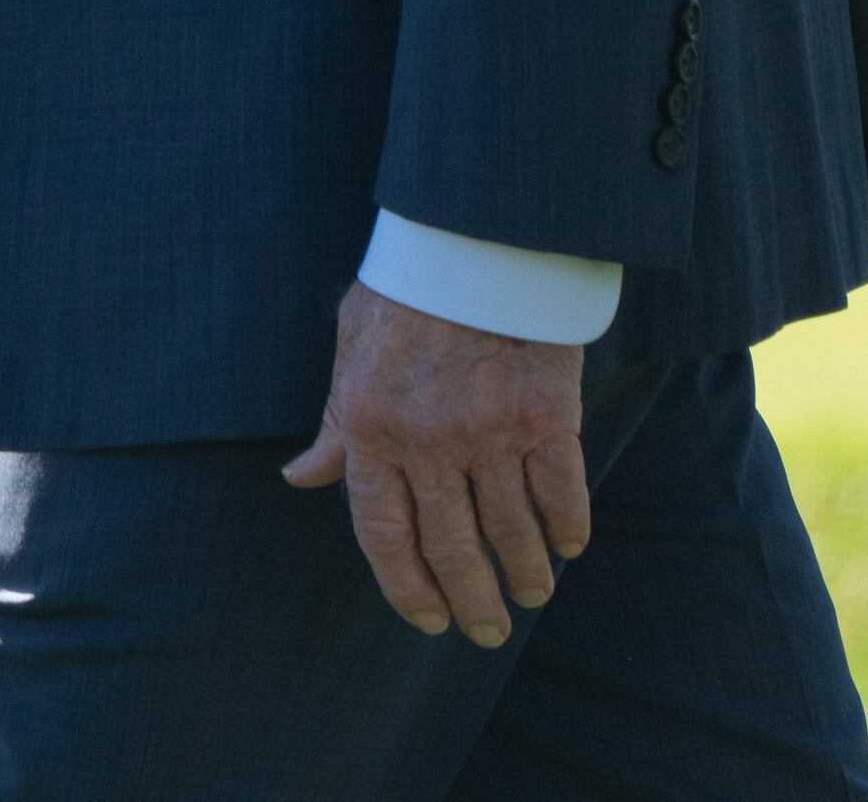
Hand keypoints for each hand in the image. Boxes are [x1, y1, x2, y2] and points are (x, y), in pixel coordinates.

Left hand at [278, 280, 591, 647]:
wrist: (473, 237)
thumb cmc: (404, 294)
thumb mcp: (350, 352)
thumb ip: (335, 425)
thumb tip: (300, 476)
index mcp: (372, 429)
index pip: (383, 535)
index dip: (406, 587)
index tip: (428, 618)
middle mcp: (429, 441)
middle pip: (452, 547)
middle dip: (471, 600)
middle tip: (486, 630)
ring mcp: (490, 431)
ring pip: (510, 530)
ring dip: (523, 572)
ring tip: (529, 594)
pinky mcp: (546, 413)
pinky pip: (560, 490)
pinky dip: (566, 526)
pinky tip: (567, 546)